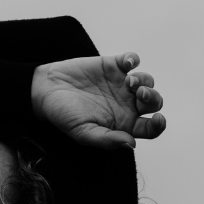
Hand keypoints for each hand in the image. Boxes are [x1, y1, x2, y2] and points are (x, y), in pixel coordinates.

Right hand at [30, 52, 165, 149]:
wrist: (44, 90)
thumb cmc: (62, 115)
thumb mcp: (82, 133)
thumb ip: (107, 140)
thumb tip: (131, 143)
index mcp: (123, 124)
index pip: (150, 127)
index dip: (159, 125)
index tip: (158, 119)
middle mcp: (126, 104)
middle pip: (154, 102)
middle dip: (153, 98)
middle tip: (140, 95)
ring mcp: (121, 84)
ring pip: (147, 81)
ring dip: (143, 80)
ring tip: (128, 81)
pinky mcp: (113, 65)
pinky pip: (132, 60)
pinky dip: (133, 59)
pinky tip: (126, 64)